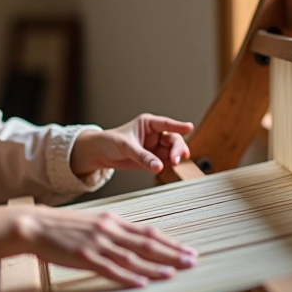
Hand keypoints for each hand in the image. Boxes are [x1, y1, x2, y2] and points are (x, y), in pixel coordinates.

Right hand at [15, 205, 197, 286]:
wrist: (36, 225)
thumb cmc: (62, 226)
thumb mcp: (93, 222)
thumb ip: (113, 230)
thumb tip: (133, 239)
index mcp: (112, 221)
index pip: (148, 232)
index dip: (169, 242)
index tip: (186, 249)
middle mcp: (109, 231)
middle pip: (146, 243)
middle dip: (172, 253)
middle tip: (191, 260)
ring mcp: (98, 244)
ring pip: (133, 257)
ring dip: (155, 266)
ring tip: (173, 273)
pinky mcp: (85, 257)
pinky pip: (111, 269)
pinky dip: (128, 277)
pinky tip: (141, 283)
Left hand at [70, 114, 192, 175]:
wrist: (101, 154)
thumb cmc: (111, 142)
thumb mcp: (126, 147)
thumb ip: (142, 157)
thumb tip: (158, 166)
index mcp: (148, 123)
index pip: (166, 124)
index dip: (178, 125)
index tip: (190, 127)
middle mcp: (155, 134)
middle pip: (173, 139)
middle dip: (177, 149)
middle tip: (175, 159)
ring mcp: (155, 147)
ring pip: (172, 151)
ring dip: (175, 157)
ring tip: (173, 164)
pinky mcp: (154, 159)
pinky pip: (166, 161)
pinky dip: (168, 165)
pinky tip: (166, 167)